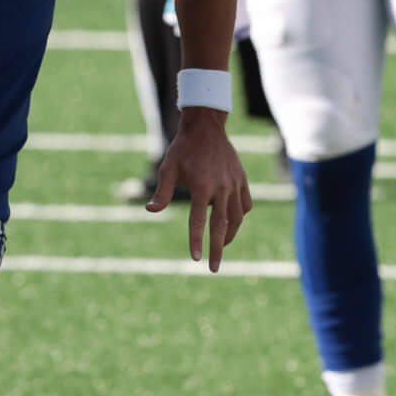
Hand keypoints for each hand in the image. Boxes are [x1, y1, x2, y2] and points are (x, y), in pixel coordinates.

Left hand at [150, 110, 250, 270]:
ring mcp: (235, 184)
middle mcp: (222, 188)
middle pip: (222, 226)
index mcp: (202, 187)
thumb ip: (162, 192)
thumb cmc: (183, 149)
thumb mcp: (168, 169)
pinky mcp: (242, 180)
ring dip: (230, 235)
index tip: (196, 259)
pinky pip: (245, 204)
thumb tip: (150, 210)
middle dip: (218, 250)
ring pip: (237, 217)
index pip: (199, 221)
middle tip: (214, 268)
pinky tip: (233, 221)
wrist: (206, 127)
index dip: (196, 241)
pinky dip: (240, 215)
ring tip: (222, 247)